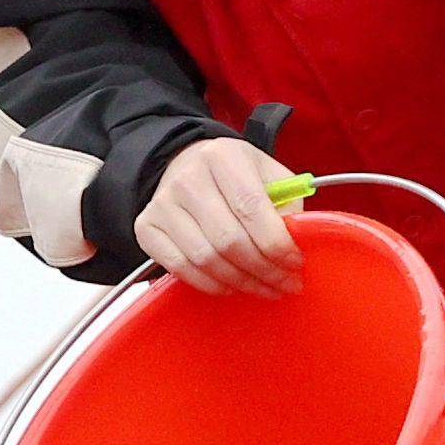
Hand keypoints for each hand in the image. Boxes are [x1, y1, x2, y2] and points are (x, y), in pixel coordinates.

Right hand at [135, 137, 305, 295]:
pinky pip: (180, 268)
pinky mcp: (146, 227)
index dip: (278, 244)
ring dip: (241, 282)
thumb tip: (298, 241)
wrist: (185, 165)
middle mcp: (188, 178)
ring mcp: (162, 203)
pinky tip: (232, 285)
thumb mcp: (268, 174)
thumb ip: (287, 203)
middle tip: (285, 284)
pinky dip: (210, 284)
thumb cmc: (235, 175)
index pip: (252, 208)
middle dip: (264, 270)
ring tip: (264, 288)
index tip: (296, 263)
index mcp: (223, 157)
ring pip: (206, 259)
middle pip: (229, 240)